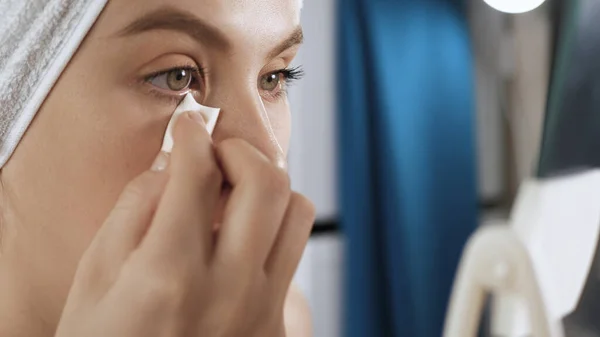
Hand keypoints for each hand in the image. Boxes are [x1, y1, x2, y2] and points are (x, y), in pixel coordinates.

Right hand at [55, 111, 314, 336]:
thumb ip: (135, 212)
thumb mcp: (94, 281)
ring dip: (269, 188)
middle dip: (240, 149)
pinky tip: (240, 240)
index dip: (192, 134)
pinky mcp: (278, 325)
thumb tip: (173, 165)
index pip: (197, 172)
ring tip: (234, 195)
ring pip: (297, 212)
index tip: (189, 127)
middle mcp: (228, 290)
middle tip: (216, 152)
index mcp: (169, 275)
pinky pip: (293, 254)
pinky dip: (272, 231)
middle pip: (267, 182)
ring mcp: (262, 311)